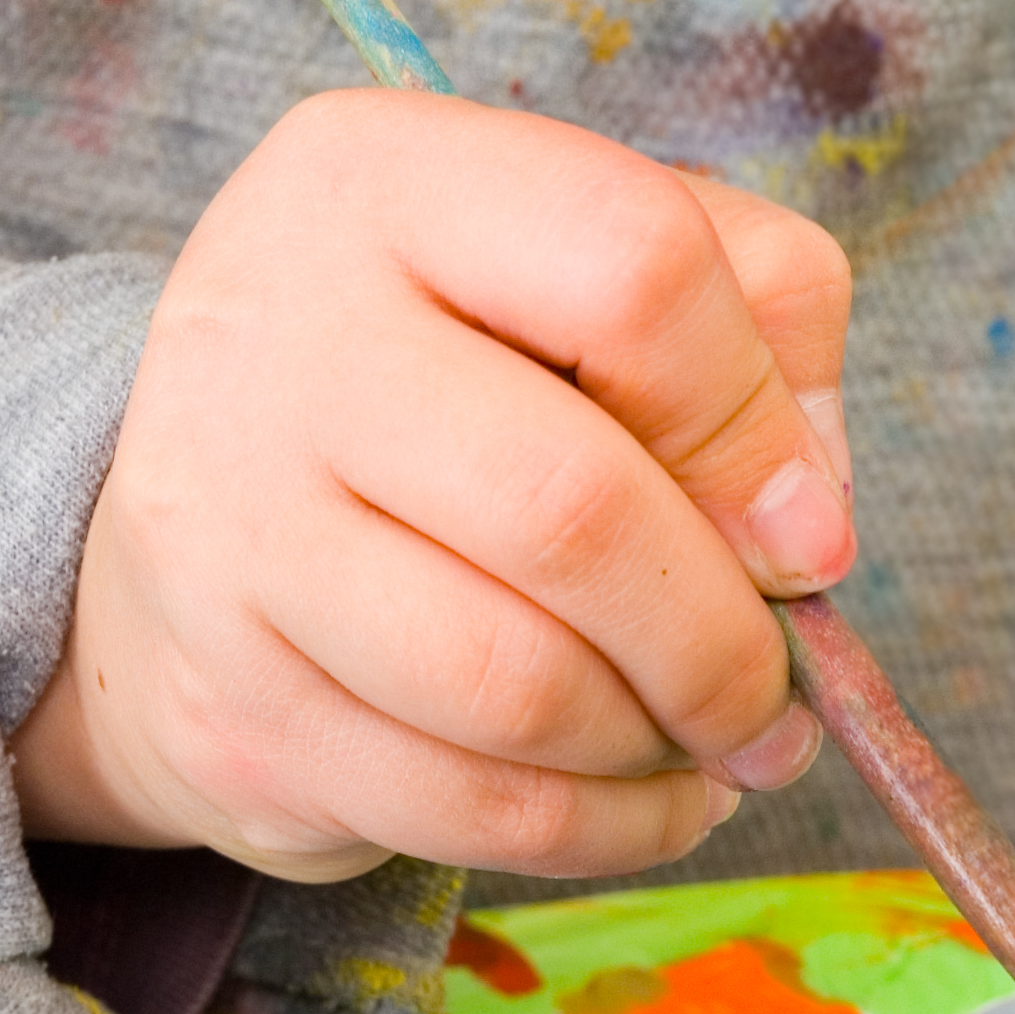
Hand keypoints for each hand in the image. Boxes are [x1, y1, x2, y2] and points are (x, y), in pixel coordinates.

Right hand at [8, 89, 855, 882]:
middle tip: (776, 694)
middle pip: (571, 511)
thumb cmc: (455, 380)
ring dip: (661, 745)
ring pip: (516, 690)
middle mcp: (272, 338)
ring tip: (709, 739)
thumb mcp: (588, 268)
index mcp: (378, 182)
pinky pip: (467, 811)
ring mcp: (229, 536)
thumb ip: (755, 318)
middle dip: (722, 639)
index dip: (757, 421)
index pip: (631, 264)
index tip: (807, 533)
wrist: (206, 523)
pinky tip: (643, 798)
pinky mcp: (231, 711)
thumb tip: (808, 522)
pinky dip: (604, 831)